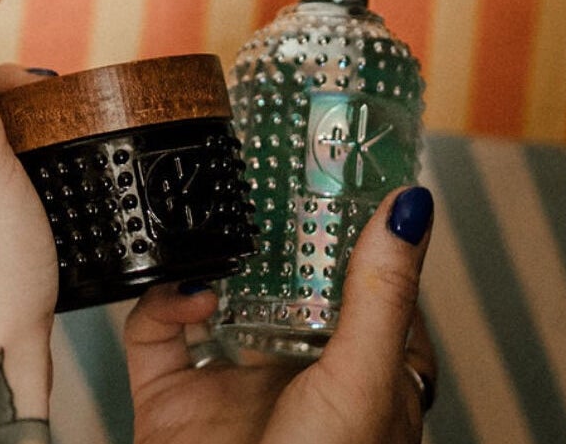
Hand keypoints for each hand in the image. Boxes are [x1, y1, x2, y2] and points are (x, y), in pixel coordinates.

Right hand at [125, 187, 436, 443]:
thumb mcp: (363, 379)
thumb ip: (379, 292)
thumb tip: (411, 207)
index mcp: (361, 372)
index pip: (366, 281)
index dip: (357, 227)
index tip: (344, 169)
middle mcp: (296, 374)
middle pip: (284, 282)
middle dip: (273, 233)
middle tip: (267, 175)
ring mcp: (231, 385)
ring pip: (216, 297)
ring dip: (213, 260)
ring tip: (221, 222)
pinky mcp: (170, 397)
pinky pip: (154, 331)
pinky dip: (162, 300)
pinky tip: (189, 293)